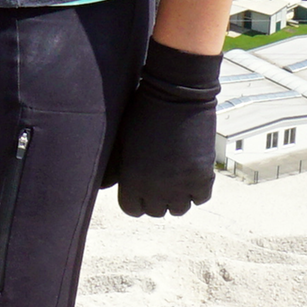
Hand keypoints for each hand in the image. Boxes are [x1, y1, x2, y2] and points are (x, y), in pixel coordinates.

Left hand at [113, 43, 221, 215]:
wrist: (177, 95)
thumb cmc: (144, 113)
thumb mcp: (122, 140)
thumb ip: (114, 167)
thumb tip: (104, 186)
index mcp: (132, 180)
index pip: (132, 209)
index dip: (136, 201)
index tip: (141, 191)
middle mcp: (156, 188)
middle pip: (157, 211)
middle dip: (157, 199)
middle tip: (160, 182)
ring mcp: (180, 184)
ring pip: (180, 209)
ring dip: (178, 197)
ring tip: (177, 180)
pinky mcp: (202, 176)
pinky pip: (201, 198)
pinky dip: (198, 190)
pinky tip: (193, 174)